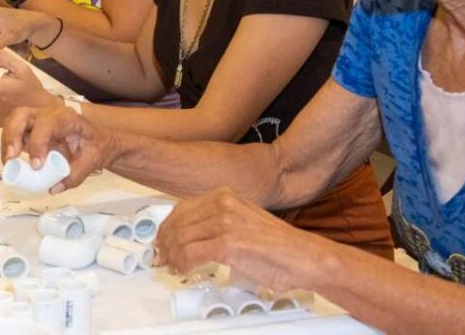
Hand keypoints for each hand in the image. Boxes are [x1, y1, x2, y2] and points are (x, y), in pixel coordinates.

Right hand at [0, 102, 113, 193]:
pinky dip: (8, 147)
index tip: (37, 165)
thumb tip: (54, 188)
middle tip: (11, 159)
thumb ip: (75, 175)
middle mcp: (48, 114)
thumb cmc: (96, 145)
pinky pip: (14, 133)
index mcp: (66, 118)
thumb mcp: (92, 161)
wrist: (99, 141)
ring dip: (7, 142)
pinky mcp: (30, 131)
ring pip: (13, 121)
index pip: (46, 124)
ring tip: (8, 163)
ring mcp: (37, 121)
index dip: (38, 143)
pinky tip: (11, 162)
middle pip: (21, 115)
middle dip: (12, 135)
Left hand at [154, 188, 315, 291]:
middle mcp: (222, 204)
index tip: (163, 238)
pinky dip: (181, 265)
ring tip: (171, 266)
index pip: (182, 208)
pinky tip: (182, 270)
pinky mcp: (227, 244)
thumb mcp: (243, 219)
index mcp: (225, 195)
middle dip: (165, 243)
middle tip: (161, 256)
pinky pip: (190, 254)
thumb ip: (218, 220)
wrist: (303, 256)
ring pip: (180, 240)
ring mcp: (224, 223)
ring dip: (171, 257)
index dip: (167, 226)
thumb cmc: (279, 245)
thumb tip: (193, 234)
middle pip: (177, 223)